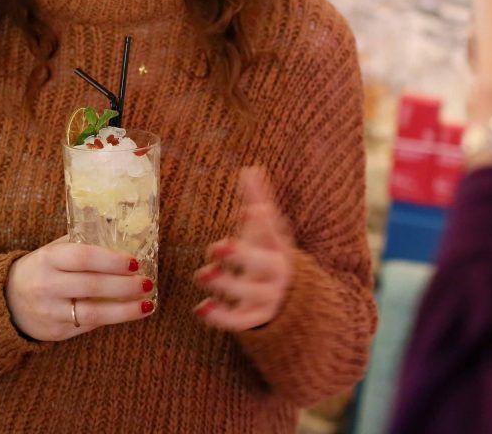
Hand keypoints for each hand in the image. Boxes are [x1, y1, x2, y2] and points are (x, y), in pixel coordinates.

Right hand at [5, 235, 155, 341]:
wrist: (4, 302)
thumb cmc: (39, 269)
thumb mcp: (52, 251)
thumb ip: (80, 244)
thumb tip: (120, 234)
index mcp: (48, 259)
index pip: (83, 257)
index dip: (111, 259)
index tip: (135, 262)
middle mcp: (47, 286)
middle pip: (92, 286)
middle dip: (124, 285)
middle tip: (147, 282)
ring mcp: (50, 312)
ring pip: (93, 313)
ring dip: (124, 310)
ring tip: (147, 305)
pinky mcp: (55, 332)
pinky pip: (87, 325)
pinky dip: (110, 318)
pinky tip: (128, 312)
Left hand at [193, 166, 293, 330]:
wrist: (291, 299)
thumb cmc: (268, 255)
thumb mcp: (265, 230)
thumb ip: (257, 200)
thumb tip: (251, 168)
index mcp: (279, 247)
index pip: (274, 234)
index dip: (264, 223)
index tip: (251, 210)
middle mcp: (276, 273)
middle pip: (264, 265)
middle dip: (241, 256)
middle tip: (216, 246)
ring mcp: (267, 297)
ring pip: (249, 294)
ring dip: (225, 284)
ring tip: (201, 274)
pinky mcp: (255, 318)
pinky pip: (239, 322)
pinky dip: (221, 317)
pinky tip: (200, 308)